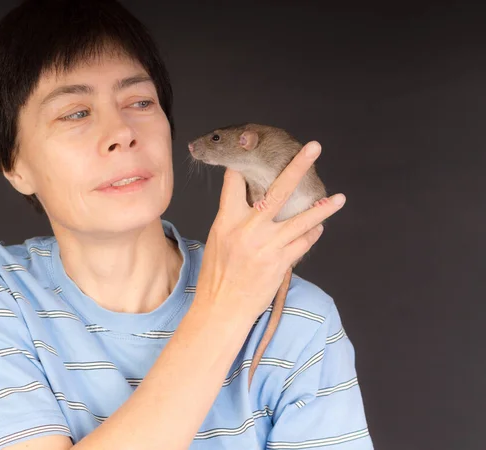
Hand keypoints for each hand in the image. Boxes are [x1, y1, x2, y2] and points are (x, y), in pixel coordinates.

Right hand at [195, 141, 345, 321]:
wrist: (223, 306)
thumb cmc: (217, 273)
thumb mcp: (216, 238)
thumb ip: (232, 216)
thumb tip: (246, 196)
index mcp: (227, 220)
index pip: (235, 182)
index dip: (243, 166)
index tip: (252, 151)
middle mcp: (249, 230)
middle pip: (277, 191)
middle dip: (297, 167)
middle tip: (313, 148)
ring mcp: (268, 246)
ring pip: (302, 220)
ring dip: (323, 209)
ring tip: (339, 198)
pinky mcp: (281, 263)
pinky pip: (303, 243)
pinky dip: (312, 234)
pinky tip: (318, 228)